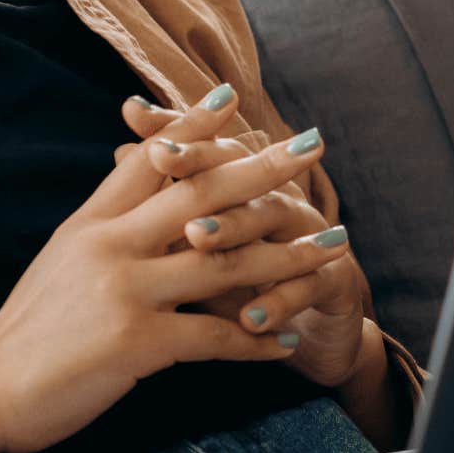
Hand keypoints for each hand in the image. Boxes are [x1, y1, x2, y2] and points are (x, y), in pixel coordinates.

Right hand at [0, 93, 338, 452]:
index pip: (148, 160)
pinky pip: (215, 335)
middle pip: (198, 192)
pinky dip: (258, 339)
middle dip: (262, 168)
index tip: (232, 97)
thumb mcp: (58, 261)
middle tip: (312, 145)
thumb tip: (128, 196)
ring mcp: (123, 290)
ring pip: (222, 260)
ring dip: (285, 254)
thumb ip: (100, 229)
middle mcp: (108, 245)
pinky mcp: (136, 341)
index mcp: (88, 223)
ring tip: (332, 247)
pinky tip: (290, 342)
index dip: (191, 126)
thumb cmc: (26, 333)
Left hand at [116, 89, 370, 389]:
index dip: (172, 128)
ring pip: (271, 217)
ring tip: (195, 235)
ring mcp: (309, 234)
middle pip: (237, 169)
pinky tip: (250, 320)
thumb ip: (167, 204)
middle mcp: (277, 197)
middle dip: (199, 162)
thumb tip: (120, 149)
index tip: (131, 115)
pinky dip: (279, 301)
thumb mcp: (197, 249)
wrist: (310, 338)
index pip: (206, 146)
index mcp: (245, 185)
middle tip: (161, 157)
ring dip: (234, 225)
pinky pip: (308, 283)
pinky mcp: (333, 279)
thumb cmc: (240, 285)